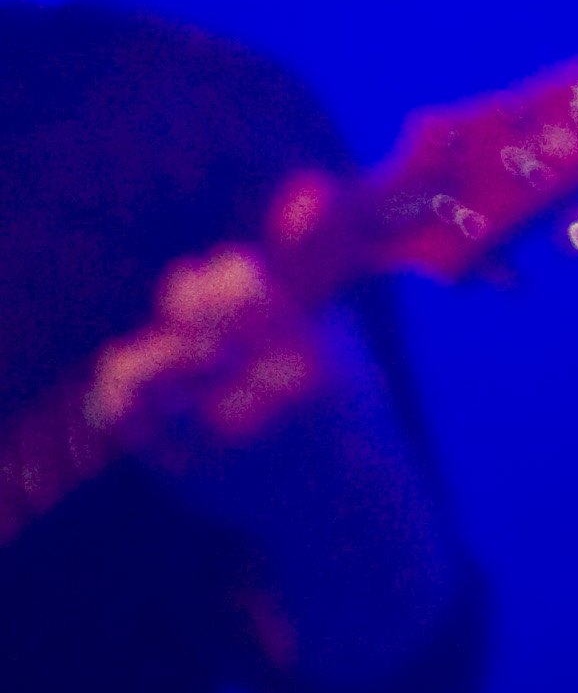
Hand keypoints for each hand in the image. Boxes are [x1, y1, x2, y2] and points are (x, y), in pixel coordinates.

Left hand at [87, 174, 376, 471]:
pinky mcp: (185, 471)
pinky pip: (126, 418)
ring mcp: (222, 441)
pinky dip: (119, 389)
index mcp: (312, 358)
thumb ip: (317, 264)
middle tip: (189, 307)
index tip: (224, 278)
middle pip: (189, 322)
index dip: (219, 273)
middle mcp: (266, 399)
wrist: (342, 503)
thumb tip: (306, 189)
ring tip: (159, 346)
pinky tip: (133, 380)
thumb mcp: (340, 331)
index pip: (238, 287)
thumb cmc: (342, 401)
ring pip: (147, 370)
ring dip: (144, 346)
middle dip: (183, 302)